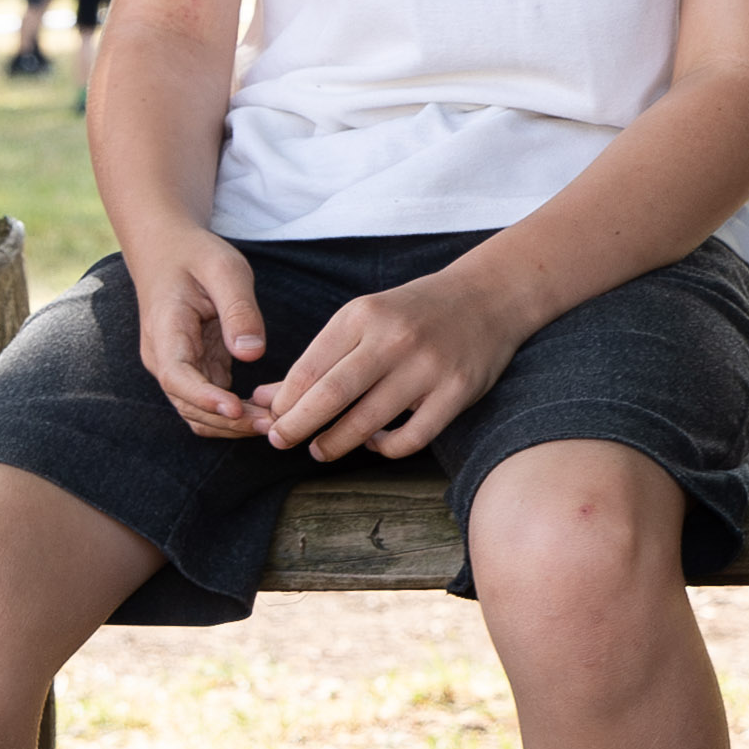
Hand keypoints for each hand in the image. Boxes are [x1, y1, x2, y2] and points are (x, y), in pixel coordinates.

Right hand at [126, 228, 269, 438]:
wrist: (167, 250)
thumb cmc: (196, 255)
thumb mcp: (224, 269)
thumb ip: (238, 310)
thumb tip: (251, 354)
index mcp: (166, 332)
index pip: (177, 377)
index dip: (205, 399)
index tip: (236, 410)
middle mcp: (164, 358)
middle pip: (189, 406)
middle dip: (229, 421)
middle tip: (276, 423)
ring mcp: (177, 368)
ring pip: (198, 413)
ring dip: (233, 424)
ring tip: (276, 423)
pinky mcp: (195, 369)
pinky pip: (210, 403)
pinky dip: (235, 414)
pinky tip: (267, 412)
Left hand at [254, 256, 539, 462]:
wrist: (486, 298)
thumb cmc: (412, 314)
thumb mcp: (363, 320)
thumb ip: (318, 359)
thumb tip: (263, 398)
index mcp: (362, 316)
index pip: (308, 369)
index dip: (283, 402)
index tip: (271, 419)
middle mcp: (394, 339)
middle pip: (330, 396)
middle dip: (296, 426)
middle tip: (279, 442)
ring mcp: (428, 367)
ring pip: (367, 422)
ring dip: (334, 443)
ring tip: (319, 450)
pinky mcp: (456, 392)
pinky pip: (411, 438)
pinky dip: (385, 448)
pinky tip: (374, 443)